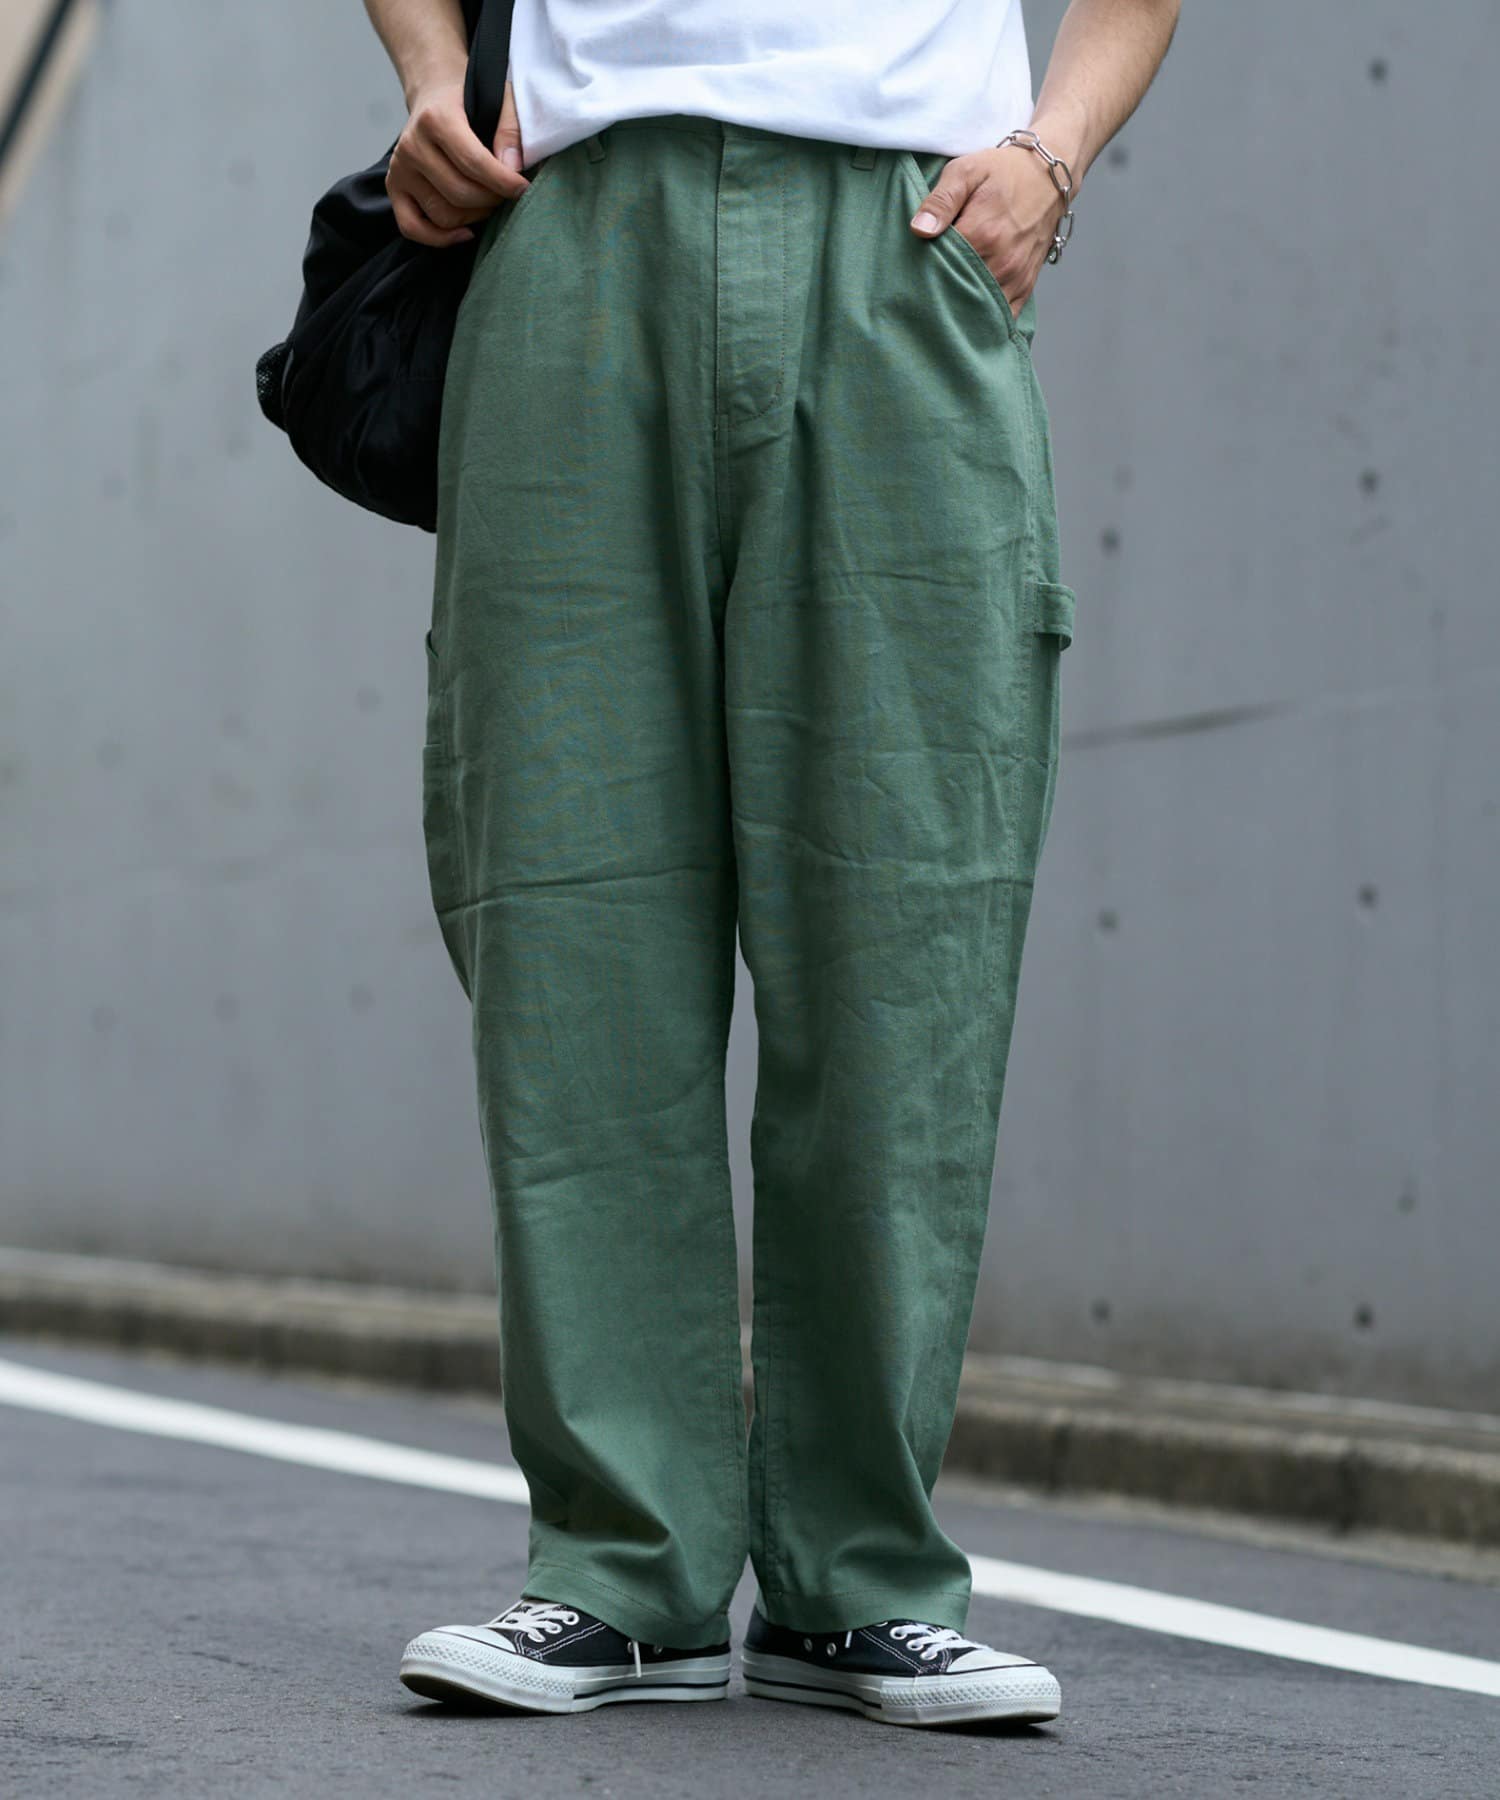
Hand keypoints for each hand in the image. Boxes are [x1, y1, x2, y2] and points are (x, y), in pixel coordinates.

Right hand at [388, 77, 529, 246]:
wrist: (435, 92)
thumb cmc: (472, 99)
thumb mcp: (499, 100)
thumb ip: (510, 129)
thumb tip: (512, 167)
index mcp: (436, 119)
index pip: (474, 163)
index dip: (504, 182)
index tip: (523, 188)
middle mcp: (412, 144)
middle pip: (460, 194)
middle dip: (491, 200)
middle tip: (506, 194)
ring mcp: (399, 168)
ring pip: (442, 215)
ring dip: (474, 217)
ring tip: (488, 202)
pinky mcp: (394, 187)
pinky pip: (412, 228)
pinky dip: (440, 239)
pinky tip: (466, 232)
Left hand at [908, 144, 1070, 317]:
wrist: (1047, 177)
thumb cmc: (1002, 172)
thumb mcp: (967, 172)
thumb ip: (941, 200)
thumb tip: (919, 230)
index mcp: (982, 233)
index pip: (939, 266)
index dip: (922, 268)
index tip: (912, 265)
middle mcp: (1001, 262)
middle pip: (957, 292)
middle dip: (938, 293)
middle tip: (922, 289)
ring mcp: (1015, 277)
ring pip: (979, 309)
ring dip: (960, 308)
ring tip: (944, 301)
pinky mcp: (1025, 287)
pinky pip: (1002, 316)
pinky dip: (984, 318)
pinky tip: (968, 312)